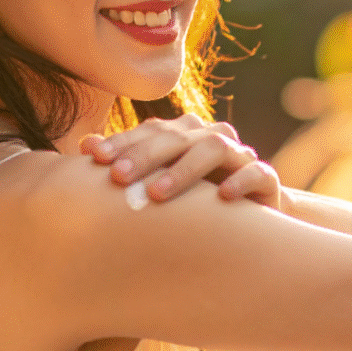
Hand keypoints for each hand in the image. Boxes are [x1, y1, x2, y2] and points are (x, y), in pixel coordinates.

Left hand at [79, 113, 282, 208]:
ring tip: (156, 194)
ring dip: (183, 170)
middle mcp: (211, 138)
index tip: (94, 158)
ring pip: (214, 149)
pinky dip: (240, 181)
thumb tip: (85, 146)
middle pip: (178, 136)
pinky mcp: (266, 178)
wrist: (252, 220)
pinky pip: (256, 172)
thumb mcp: (158, 183)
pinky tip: (222, 197)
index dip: (123, 141)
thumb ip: (127, 163)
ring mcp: (240, 156)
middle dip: (145, 155)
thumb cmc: (195, 201)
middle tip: (118, 177)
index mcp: (185, 134)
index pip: (151, 130)